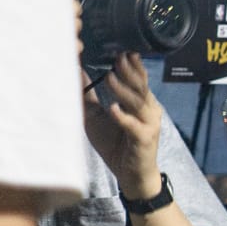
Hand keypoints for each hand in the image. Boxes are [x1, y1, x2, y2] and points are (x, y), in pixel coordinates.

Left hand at [82, 53, 164, 197]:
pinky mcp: (143, 139)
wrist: (132, 174)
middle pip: (140, 87)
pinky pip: (133, 126)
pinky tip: (113, 109)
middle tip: (118, 57)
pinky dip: (123, 117)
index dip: (134, 66)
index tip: (124, 51)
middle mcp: (150, 111)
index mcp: (143, 103)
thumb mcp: (99, 117)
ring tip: (110, 77)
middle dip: (129, 72)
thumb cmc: (117, 144)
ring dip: (123, 90)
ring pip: (137, 103)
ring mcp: (149, 125)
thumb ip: (91, 97)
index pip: (140, 80)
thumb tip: (77, 73)